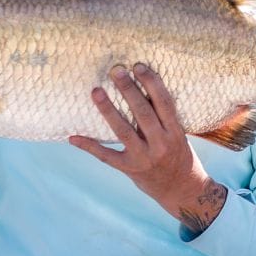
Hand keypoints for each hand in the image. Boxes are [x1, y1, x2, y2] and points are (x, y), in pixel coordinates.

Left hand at [70, 63, 226, 235]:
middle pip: (142, 113)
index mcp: (175, 133)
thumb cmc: (180, 155)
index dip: (151, 83)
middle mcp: (160, 144)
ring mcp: (143, 158)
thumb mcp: (178, 135)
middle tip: (116, 71)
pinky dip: (89, 146)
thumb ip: (162, 117)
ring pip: (123, 131)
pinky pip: (106, 155)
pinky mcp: (129, 169)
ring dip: (108, 110)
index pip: (163, 103)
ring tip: (96, 91)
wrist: (182, 190)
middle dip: (129, 90)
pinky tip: (73, 137)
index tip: (138, 66)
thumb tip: (140, 88)